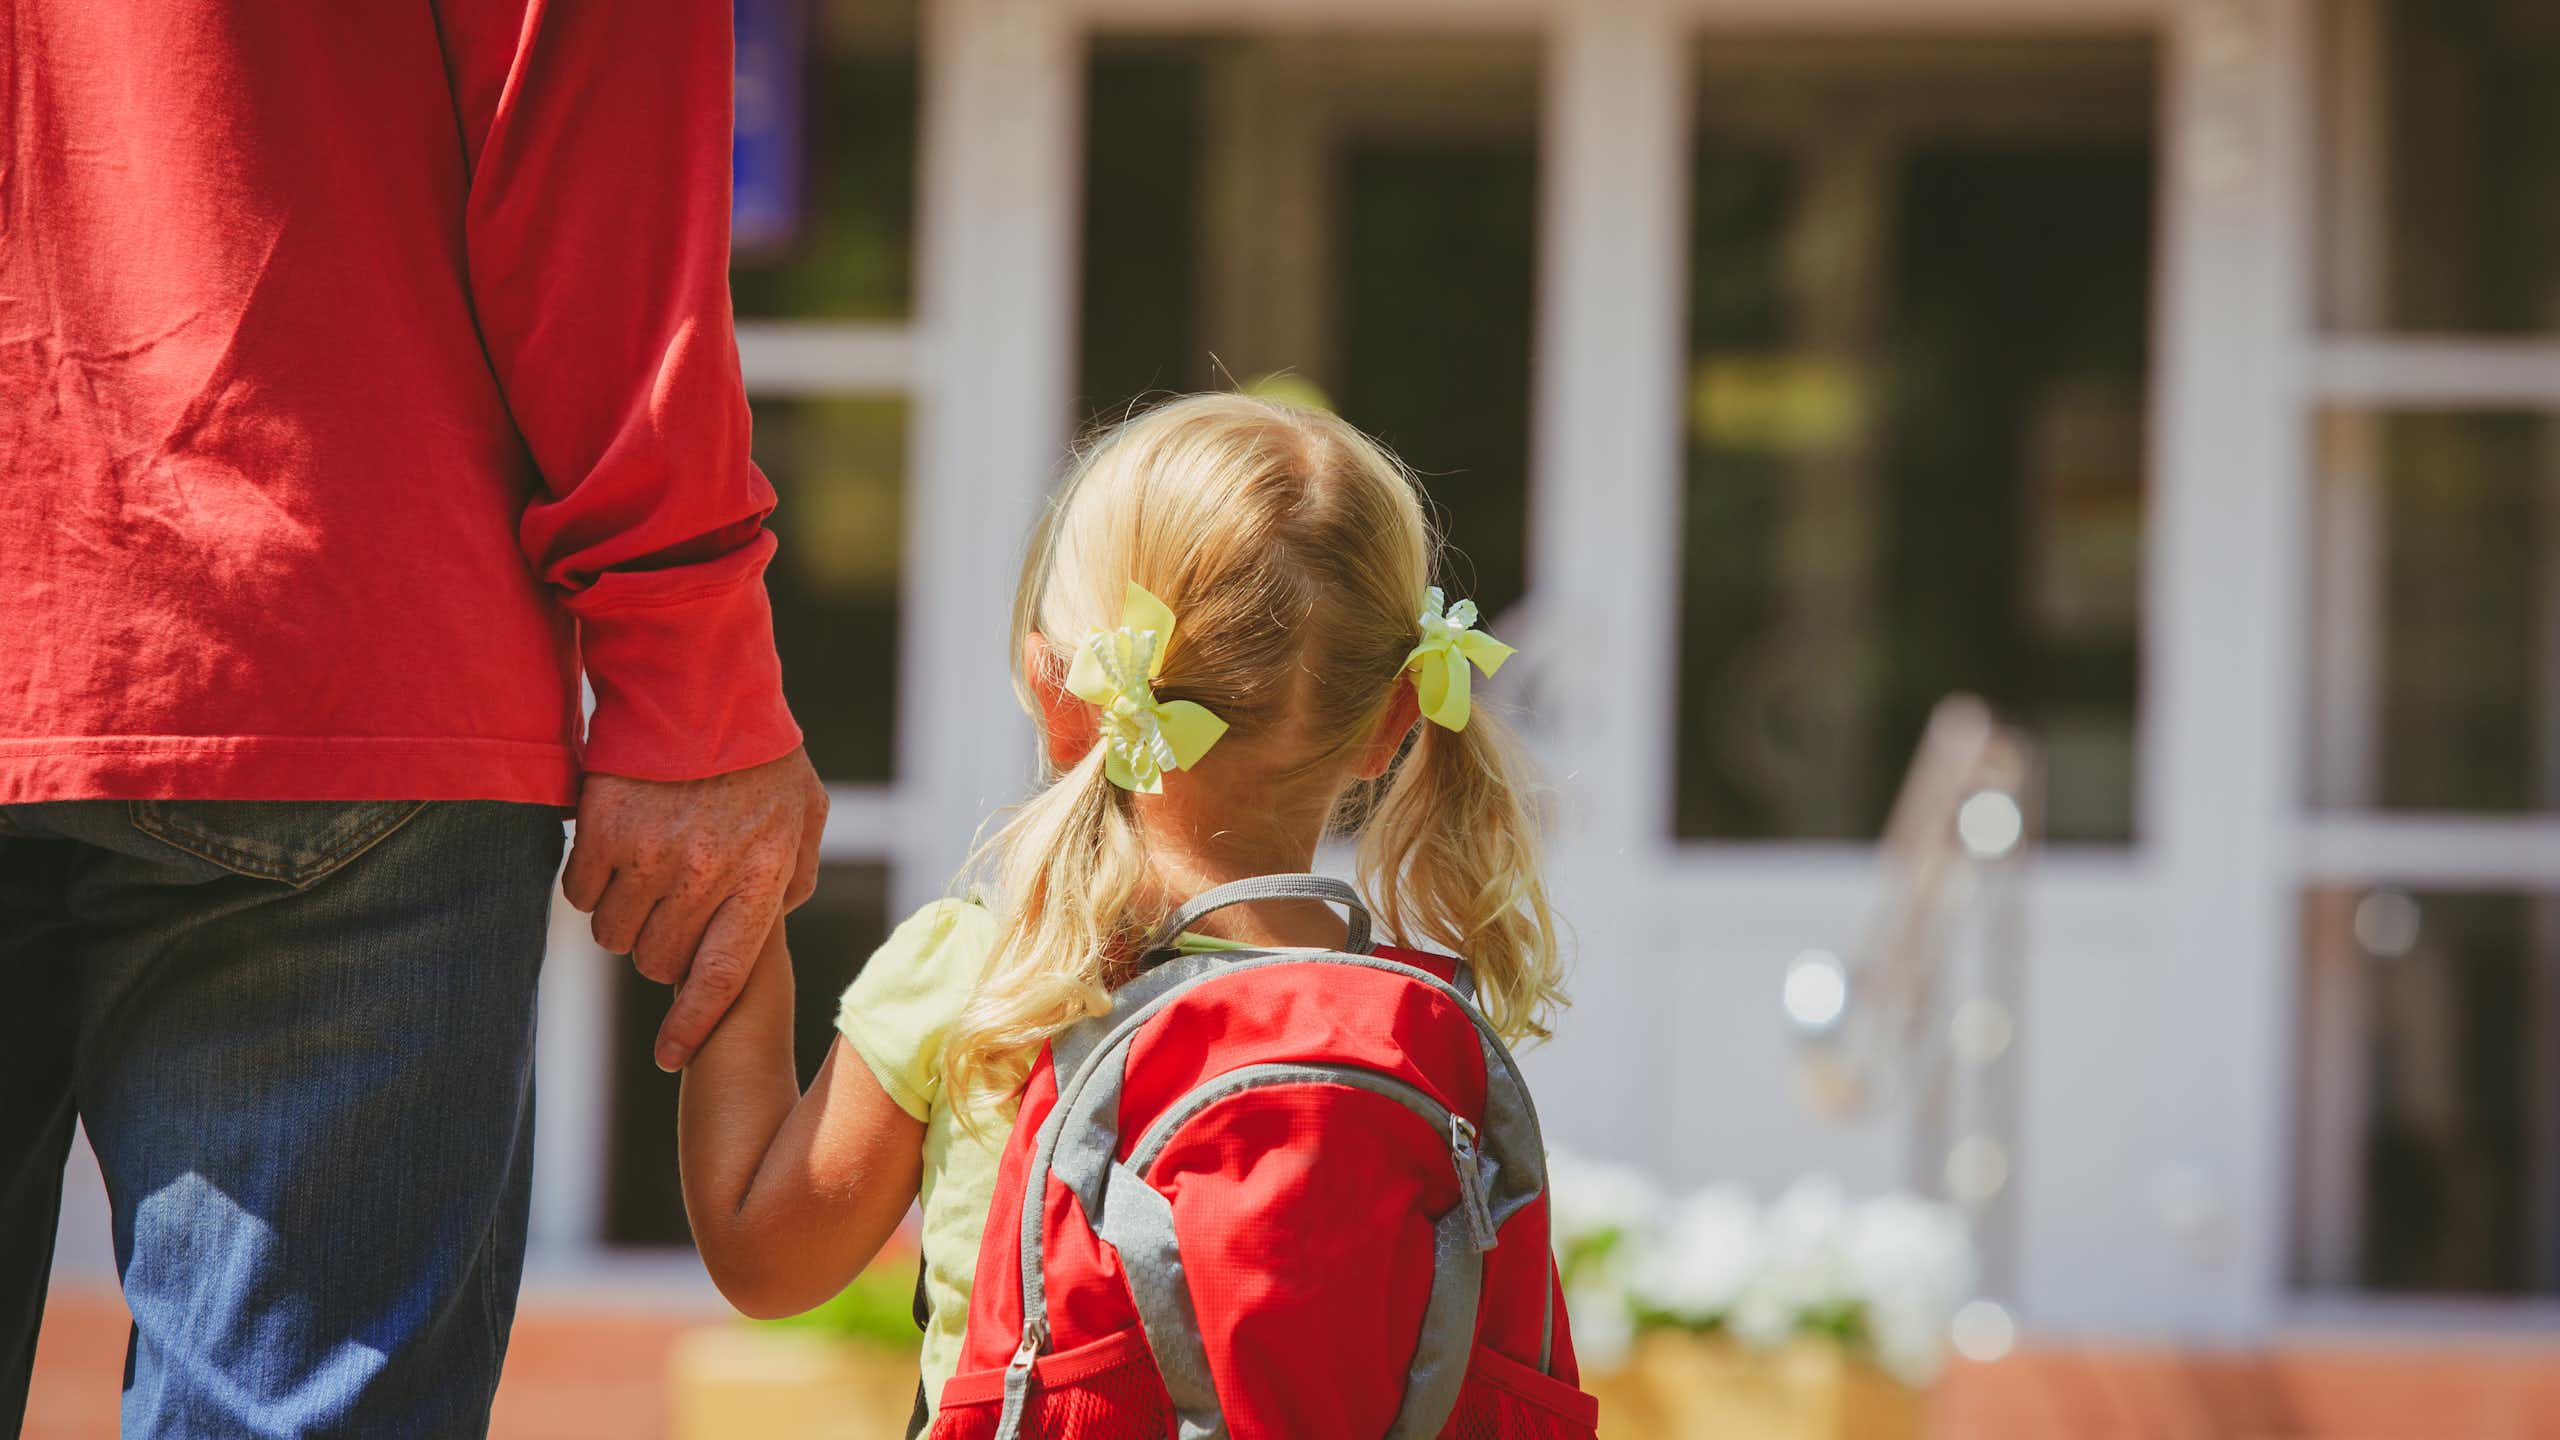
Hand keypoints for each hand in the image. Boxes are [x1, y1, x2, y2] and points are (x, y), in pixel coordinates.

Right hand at [563, 747, 828, 1069]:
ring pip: (612, 935)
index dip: (691, 1026)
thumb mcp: (804, 811)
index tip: (669, 1056)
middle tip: (668, 914)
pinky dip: (589, 884)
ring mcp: (648, 855)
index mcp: (759, 878)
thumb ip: (798, 871)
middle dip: (660, 950)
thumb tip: (779, 916)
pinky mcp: (601, 830)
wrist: (700, 681)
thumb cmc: (759, 750)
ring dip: (622, 919)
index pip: (720, 978)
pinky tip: (611, 853)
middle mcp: (703, 876)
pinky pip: (578, 893)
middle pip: (657, 962)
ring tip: (642, 876)